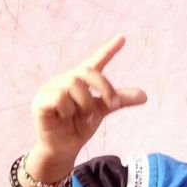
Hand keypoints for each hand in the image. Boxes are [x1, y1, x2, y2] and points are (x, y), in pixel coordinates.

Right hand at [30, 35, 146, 160]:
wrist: (65, 149)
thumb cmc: (79, 127)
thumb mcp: (102, 111)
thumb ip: (119, 100)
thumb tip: (145, 96)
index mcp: (81, 80)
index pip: (95, 61)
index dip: (108, 49)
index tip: (122, 38)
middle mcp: (66, 79)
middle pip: (88, 72)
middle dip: (104, 88)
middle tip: (111, 104)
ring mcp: (51, 88)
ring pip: (74, 86)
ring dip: (84, 105)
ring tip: (80, 117)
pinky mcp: (41, 100)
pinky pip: (59, 97)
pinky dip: (67, 110)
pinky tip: (63, 117)